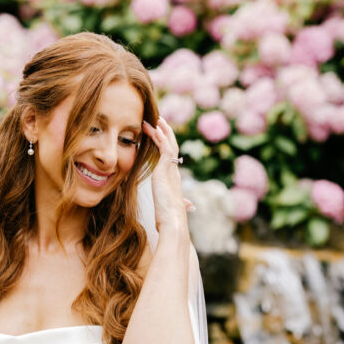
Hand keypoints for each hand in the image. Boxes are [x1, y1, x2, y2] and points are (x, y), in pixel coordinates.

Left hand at [142, 116, 193, 231]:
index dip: (165, 144)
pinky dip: (161, 137)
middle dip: (166, 133)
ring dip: (162, 130)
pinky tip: (155, 128)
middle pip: (172, 146)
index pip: (170, 157)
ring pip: (169, 144)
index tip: (159, 135)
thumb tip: (189, 205)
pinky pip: (165, 148)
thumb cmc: (170, 220)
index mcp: (174, 179)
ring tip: (155, 118)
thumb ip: (181, 204)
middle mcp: (175, 172)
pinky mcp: (166, 170)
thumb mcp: (173, 208)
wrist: (174, 224)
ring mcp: (171, 170)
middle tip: (159, 120)